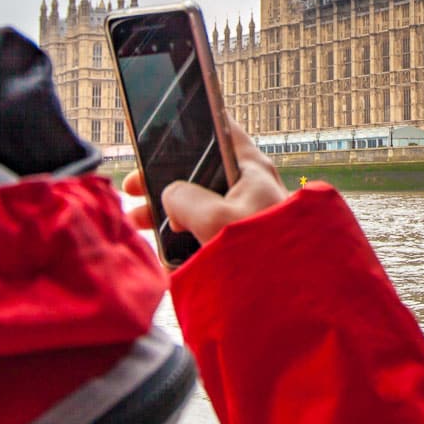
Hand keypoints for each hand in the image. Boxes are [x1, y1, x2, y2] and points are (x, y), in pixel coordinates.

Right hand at [120, 117, 289, 247]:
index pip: (220, 128)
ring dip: (168, 209)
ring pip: (199, 201)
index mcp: (250, 168)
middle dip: (163, 179)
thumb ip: (184, 199)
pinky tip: (162, 245)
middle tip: (134, 188)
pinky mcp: (240, 240)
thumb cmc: (266, 254)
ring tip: (139, 220)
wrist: (289, 297)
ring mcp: (244, 213)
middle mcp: (249, 185)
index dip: (188, 126)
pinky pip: (205, 228)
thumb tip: (170, 198)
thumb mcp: (215, 219)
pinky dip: (183, 233)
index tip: (157, 134)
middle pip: (199, 170)